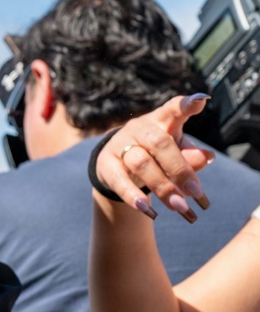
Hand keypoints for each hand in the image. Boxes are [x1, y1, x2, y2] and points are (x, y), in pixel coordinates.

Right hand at [93, 94, 212, 220]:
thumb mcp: (177, 152)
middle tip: (196, 193)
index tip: (200, 101)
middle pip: (159, 143)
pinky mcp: (105, 163)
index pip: (173, 109)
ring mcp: (120, 144)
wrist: (119, 162)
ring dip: (162, 187)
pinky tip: (147, 210)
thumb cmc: (157, 154)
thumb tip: (207, 158)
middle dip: (180, 169)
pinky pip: (119, 180)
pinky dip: (133, 195)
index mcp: (161, 120)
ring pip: (141, 163)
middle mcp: (139, 128)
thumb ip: (191, 155)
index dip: (185, 105)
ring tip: (179, 207)